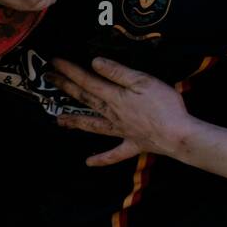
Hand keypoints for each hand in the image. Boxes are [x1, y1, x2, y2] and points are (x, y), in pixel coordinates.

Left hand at [49, 58, 192, 166]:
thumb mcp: (143, 80)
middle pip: (85, 99)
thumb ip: (117, 72)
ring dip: (76, 122)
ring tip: (58, 121)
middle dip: (66, 87)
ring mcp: (121, 132)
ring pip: (93, 126)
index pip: (87, 81)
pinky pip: (114, 154)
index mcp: (115, 97)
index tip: (54, 63)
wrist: (178, 135)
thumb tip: (95, 63)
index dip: (70, 71)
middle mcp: (113, 114)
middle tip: (49, 79)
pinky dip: (101, 159)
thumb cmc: (164, 105)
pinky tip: (88, 163)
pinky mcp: (133, 144)